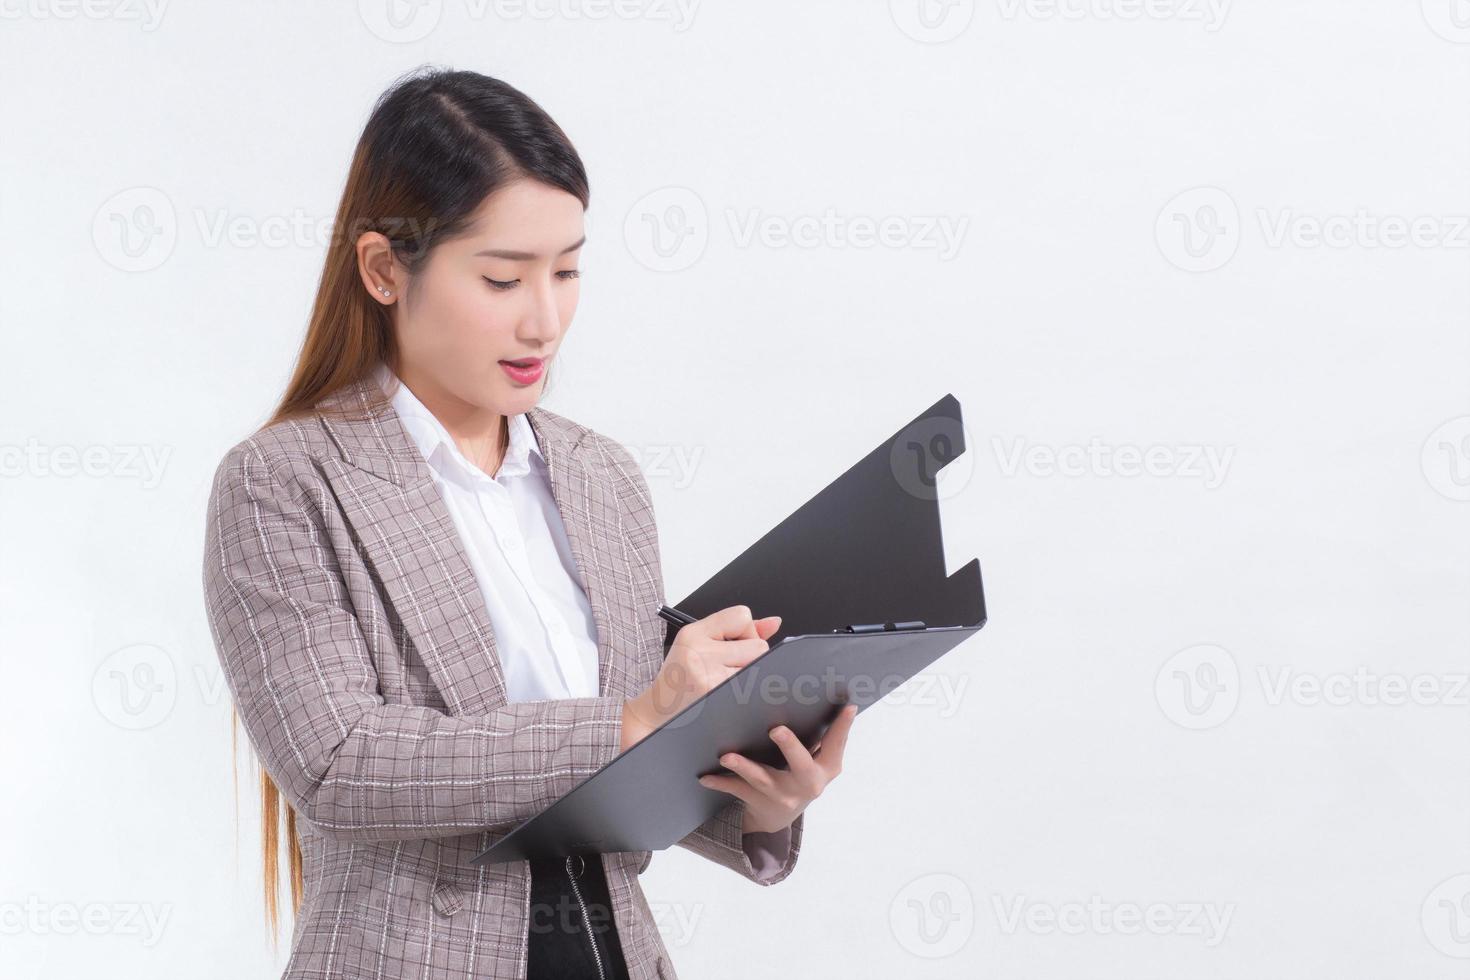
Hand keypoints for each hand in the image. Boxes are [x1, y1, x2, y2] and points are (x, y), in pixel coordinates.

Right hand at [620, 605, 780, 750]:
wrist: (655, 714)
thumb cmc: (680, 678)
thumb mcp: (700, 645)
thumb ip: (737, 631)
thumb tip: (774, 623)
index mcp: (693, 632)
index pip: (742, 615)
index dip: (746, 630)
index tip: (734, 643)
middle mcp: (699, 650)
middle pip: (758, 645)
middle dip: (750, 657)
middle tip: (728, 667)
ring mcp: (707, 674)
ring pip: (758, 668)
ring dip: (749, 676)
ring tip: (725, 681)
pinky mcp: (715, 695)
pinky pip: (750, 689)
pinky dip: (745, 693)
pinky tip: (726, 696)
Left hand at [697, 702, 857, 834]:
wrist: (778, 816)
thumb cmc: (798, 774)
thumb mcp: (816, 760)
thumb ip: (820, 736)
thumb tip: (821, 695)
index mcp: (826, 768)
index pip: (837, 745)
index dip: (843, 727)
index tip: (848, 706)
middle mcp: (808, 784)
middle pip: (801, 766)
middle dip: (790, 747)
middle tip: (776, 729)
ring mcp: (783, 795)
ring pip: (762, 779)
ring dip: (744, 766)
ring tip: (727, 756)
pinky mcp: (759, 802)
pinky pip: (738, 790)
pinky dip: (721, 782)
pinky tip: (705, 777)